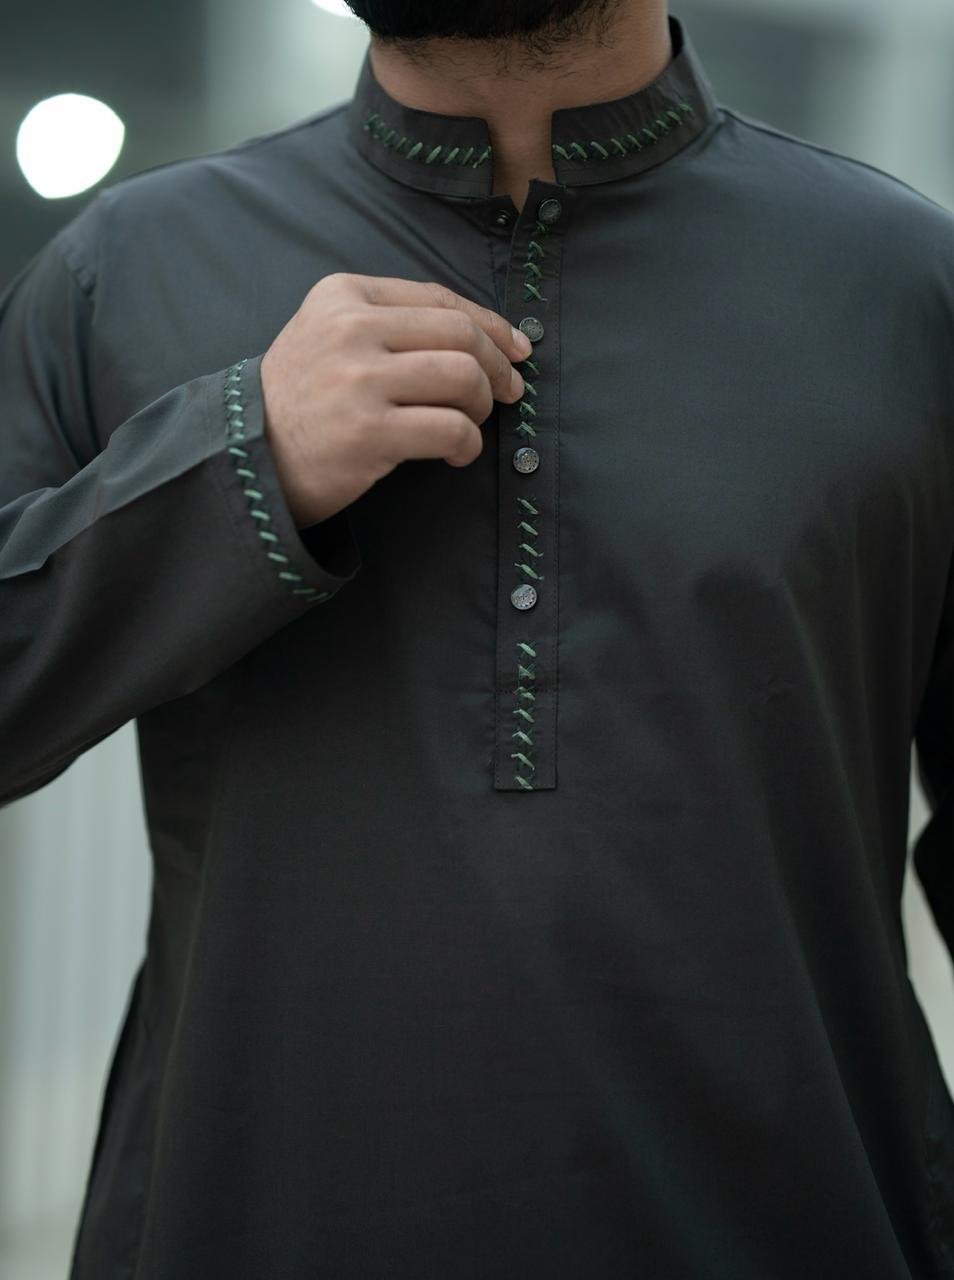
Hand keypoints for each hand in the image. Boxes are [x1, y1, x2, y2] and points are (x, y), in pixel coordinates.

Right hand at [259, 272, 532, 527]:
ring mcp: (359, 380)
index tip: (515, 349)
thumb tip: (483, 334)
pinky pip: (452, 429)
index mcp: (343, 294)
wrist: (247, 456)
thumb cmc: (301, 400)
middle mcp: (351, 328)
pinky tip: (456, 454)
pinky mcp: (370, 432)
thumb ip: (389, 321)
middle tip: (506, 393)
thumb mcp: (328, 334)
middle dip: (496, 366)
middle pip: (460, 334)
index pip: (438, 298)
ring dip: (481, 406)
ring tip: (470, 424)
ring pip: (462, 377)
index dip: (490, 324)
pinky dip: (467, 444)